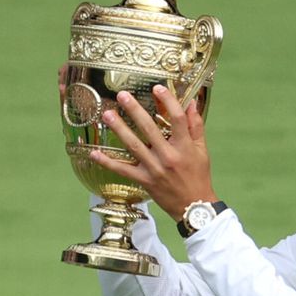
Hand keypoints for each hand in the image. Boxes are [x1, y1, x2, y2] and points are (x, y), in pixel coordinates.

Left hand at [90, 84, 218, 222]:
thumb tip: (192, 103)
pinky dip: (107, 162)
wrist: (194, 207)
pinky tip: (94, 153)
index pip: (177, 119)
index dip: (168, 101)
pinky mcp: (145, 181)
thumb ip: (195, 126)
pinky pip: (123, 170)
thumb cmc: (199, 176)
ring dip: (119, 129)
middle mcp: (169, 156)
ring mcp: (155, 169)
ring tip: (107, 115)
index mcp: (185, 147)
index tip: (158, 87)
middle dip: (135, 110)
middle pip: (150, 129)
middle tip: (122, 95)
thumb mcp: (202, 150)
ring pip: (134, 146)